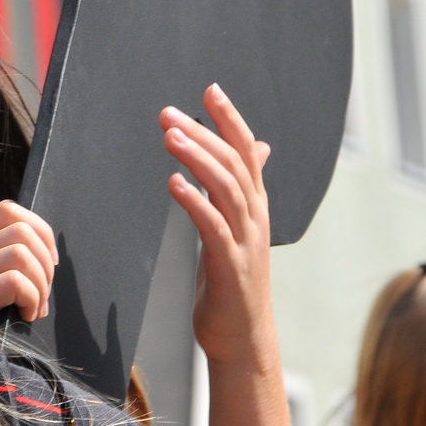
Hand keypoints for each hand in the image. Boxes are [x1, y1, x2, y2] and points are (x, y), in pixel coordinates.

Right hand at [0, 200, 57, 324]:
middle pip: (18, 228)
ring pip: (18, 252)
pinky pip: (13, 280)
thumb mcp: (4, 293)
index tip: (50, 263)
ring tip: (35, 308)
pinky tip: (26, 316)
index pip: (8, 211)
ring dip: (40, 282)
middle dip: (45, 261)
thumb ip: (16, 265)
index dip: (40, 231)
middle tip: (44, 293)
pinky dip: (31, 297)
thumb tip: (46, 248)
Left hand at [161, 84, 273, 365]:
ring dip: (197, 158)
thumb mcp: (237, 229)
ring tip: (170, 136)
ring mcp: (246, 240)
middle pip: (233, 163)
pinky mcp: (231, 264)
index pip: (246, 151)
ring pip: (226, 187)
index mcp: (255, 206)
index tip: (211, 89)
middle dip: (203, 133)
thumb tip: (256, 151)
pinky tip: (175, 183)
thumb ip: (240, 190)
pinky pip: (213, 226)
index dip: (230, 119)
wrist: (242, 336)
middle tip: (168, 114)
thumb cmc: (234, 283)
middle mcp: (255, 216)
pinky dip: (195, 201)